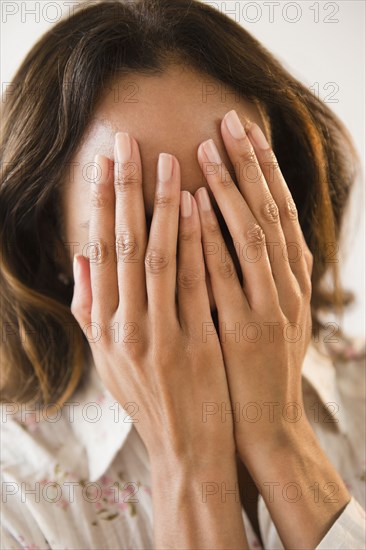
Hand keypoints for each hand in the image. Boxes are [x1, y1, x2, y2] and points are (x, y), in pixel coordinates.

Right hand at [70, 132, 236, 466]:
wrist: (186, 446)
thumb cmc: (147, 398)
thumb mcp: (107, 359)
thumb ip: (91, 310)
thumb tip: (81, 260)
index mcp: (104, 327)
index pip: (99, 253)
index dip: (100, 206)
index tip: (103, 165)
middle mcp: (127, 327)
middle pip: (125, 245)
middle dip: (126, 190)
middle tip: (129, 143)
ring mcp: (162, 335)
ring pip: (159, 257)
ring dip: (163, 206)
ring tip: (169, 160)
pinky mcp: (198, 343)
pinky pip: (195, 284)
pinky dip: (195, 242)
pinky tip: (199, 207)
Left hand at [193, 109, 313, 462]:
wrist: (263, 423)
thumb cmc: (261, 367)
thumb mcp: (274, 317)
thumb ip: (271, 277)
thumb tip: (261, 236)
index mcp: (293, 280)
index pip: (281, 212)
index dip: (266, 170)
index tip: (247, 132)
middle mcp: (288, 287)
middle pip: (271, 212)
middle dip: (252, 164)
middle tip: (230, 120)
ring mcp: (269, 308)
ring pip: (252, 235)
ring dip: (231, 189)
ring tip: (206, 149)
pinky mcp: (246, 331)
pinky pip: (225, 275)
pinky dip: (211, 237)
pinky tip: (193, 205)